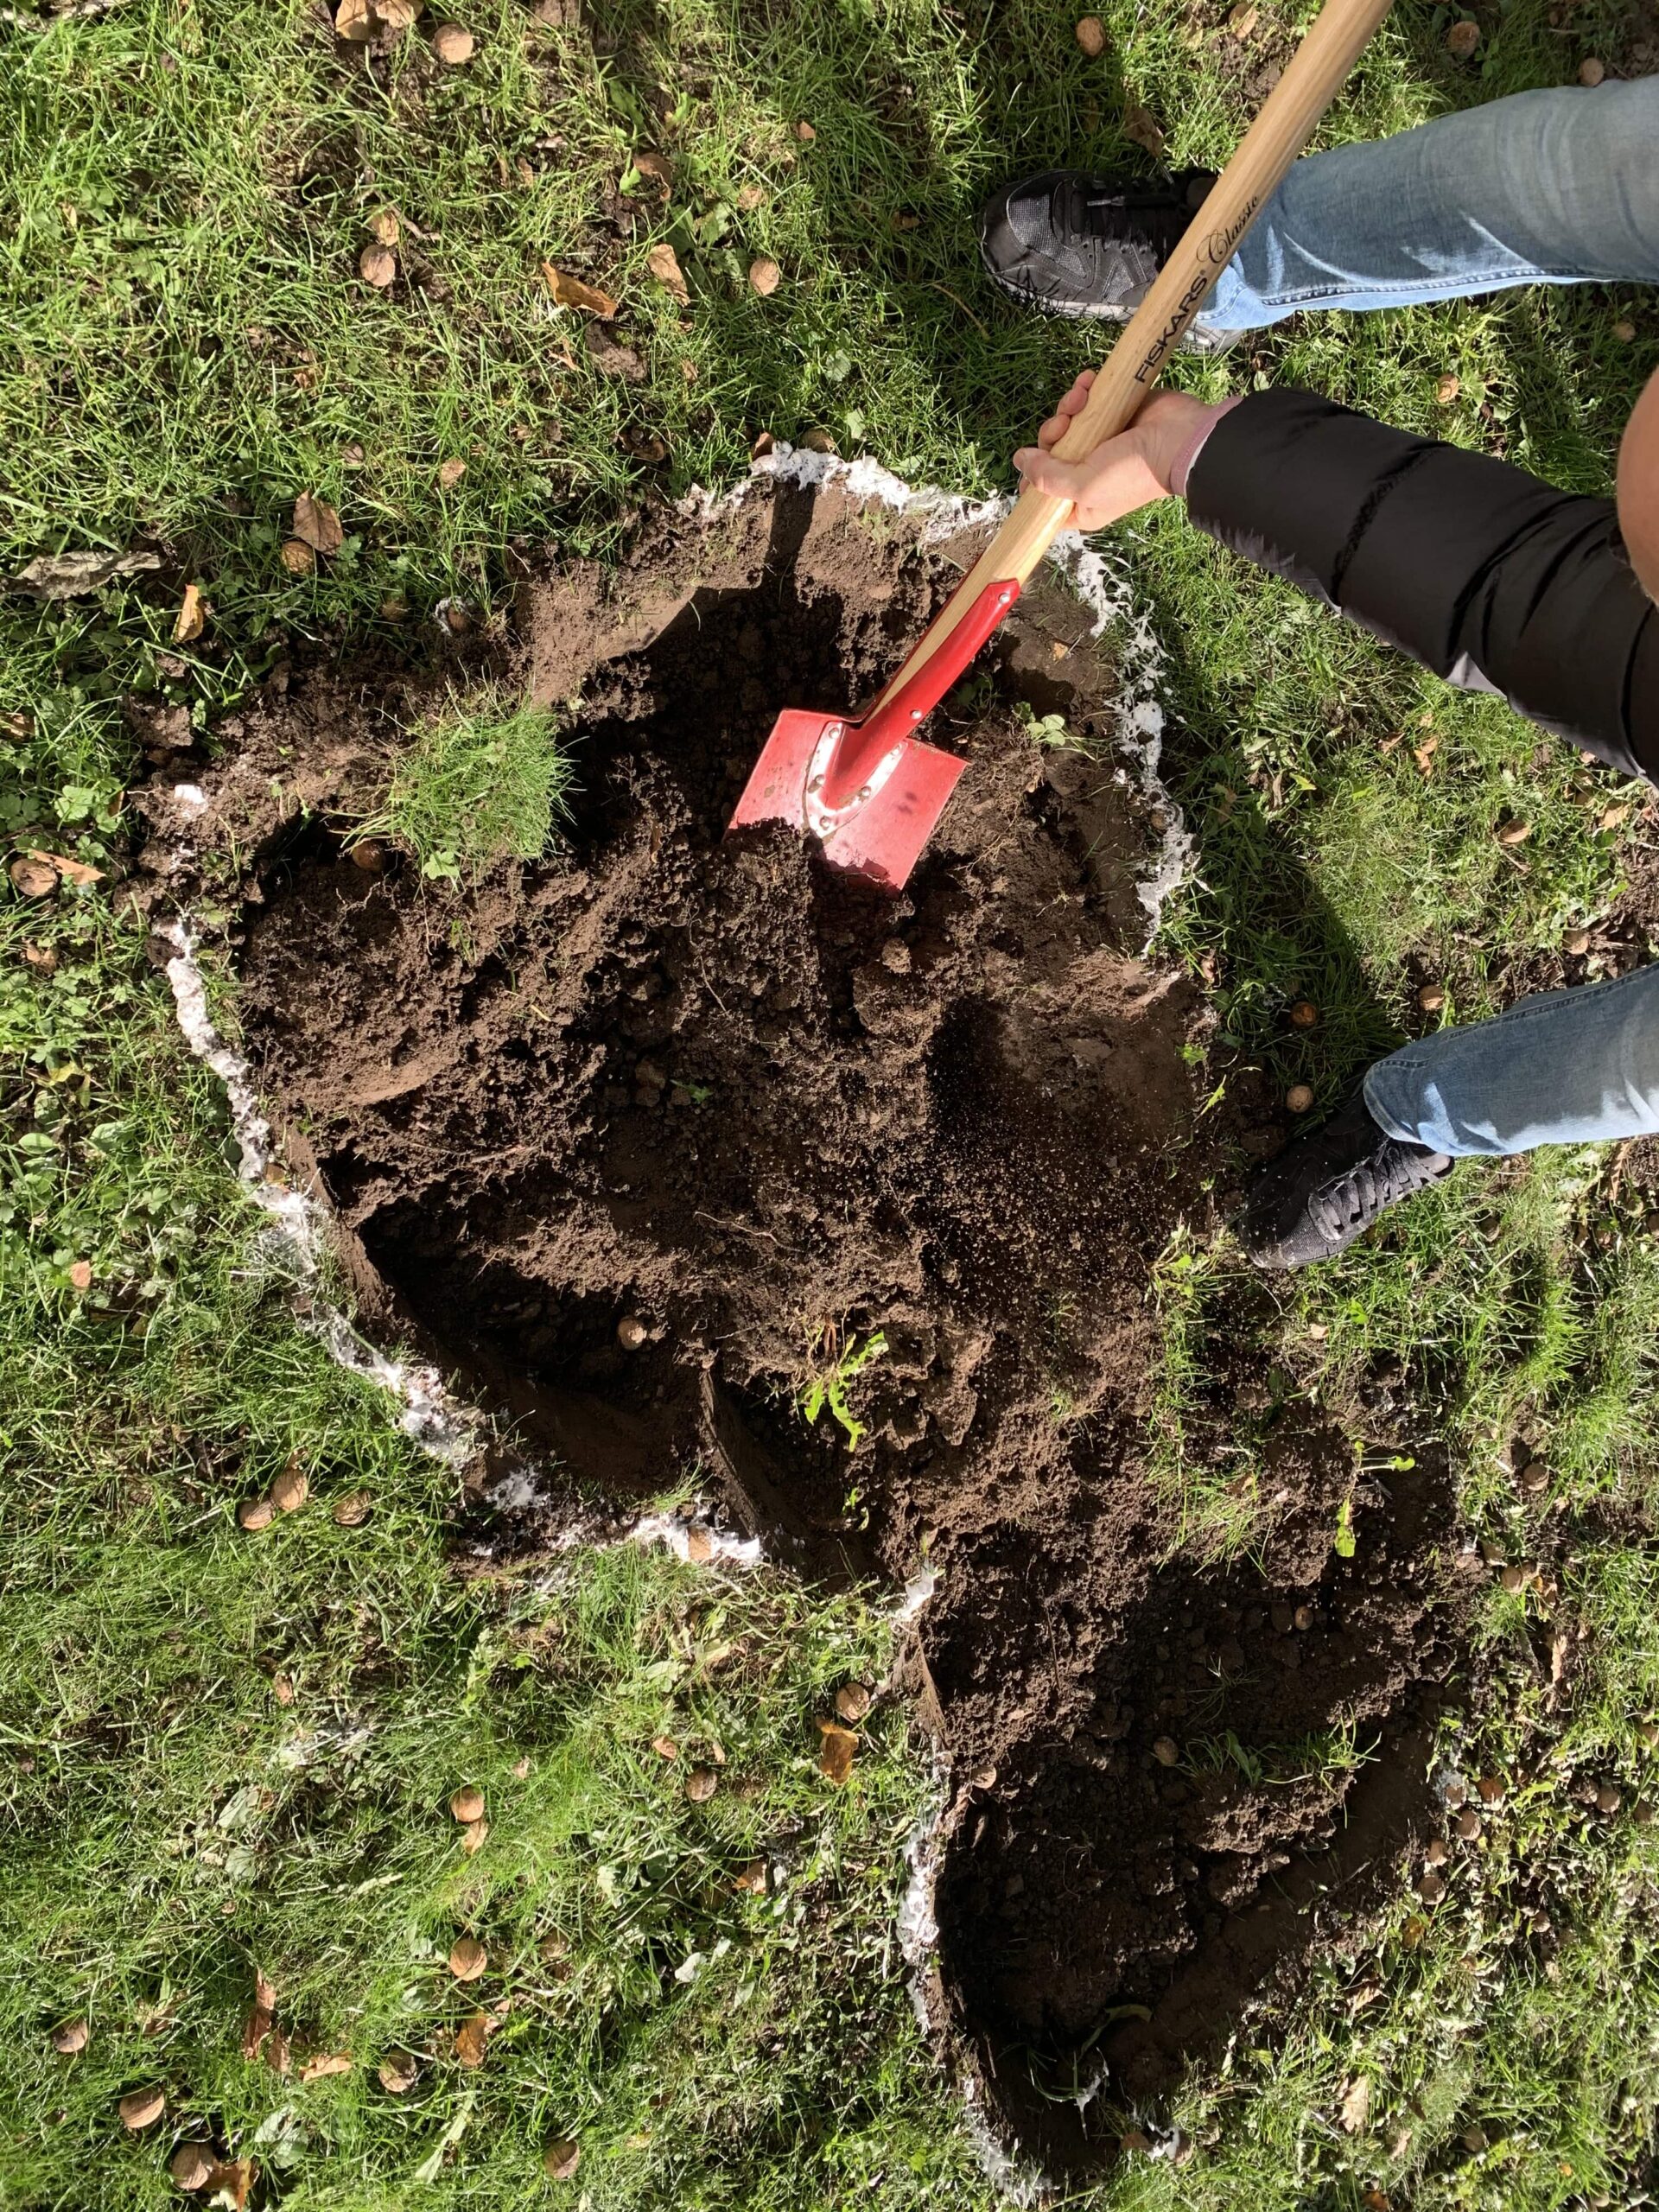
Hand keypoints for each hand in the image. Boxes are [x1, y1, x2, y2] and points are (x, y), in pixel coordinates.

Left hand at [1013, 375, 1219, 531]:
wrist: (1179, 440)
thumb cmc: (1133, 473)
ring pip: (1065, 423)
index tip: (1032, 461)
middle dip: (1051, 434)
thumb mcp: (1083, 486)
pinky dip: (1082, 390)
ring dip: (1067, 406)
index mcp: (1081, 502)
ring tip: (1080, 399)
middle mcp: (1088, 474)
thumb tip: (1020, 461)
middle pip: (1050, 453)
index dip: (1032, 476)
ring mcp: (1099, 443)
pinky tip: (1087, 382)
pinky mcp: (1110, 416)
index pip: (1044, 494)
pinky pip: (1085, 402)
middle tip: (1063, 426)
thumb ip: (1047, 477)